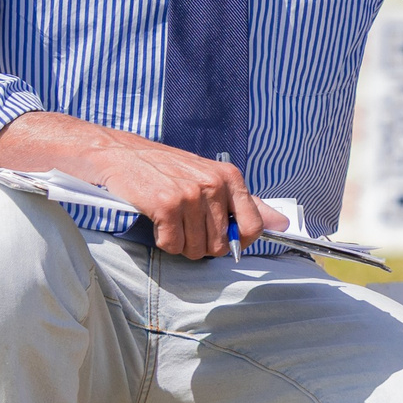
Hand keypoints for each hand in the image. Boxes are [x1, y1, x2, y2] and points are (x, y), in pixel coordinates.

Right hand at [93, 137, 288, 259]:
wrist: (118, 154)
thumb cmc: (166, 168)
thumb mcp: (210, 177)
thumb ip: (247, 203)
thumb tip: (283, 224)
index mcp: (230, 177)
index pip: (254, 226)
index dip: (239, 242)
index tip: (224, 240)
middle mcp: (213, 184)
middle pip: (221, 244)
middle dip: (202, 245)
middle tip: (186, 227)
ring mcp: (190, 195)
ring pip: (196, 248)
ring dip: (181, 245)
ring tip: (171, 223)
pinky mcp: (165, 205)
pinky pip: (172, 245)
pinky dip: (163, 242)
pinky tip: (157, 223)